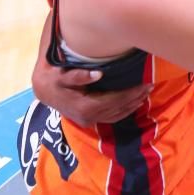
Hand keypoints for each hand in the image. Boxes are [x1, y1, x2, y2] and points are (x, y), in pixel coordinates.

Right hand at [31, 55, 150, 126]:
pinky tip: (134, 103)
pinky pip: (112, 117)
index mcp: (85, 106)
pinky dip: (125, 111)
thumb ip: (78, 75)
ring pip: (117, 115)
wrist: (43, 90)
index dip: (132, 93)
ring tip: (146, 92)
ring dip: (133, 104)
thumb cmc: (53, 78)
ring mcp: (90, 120)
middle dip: (136, 97)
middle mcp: (89, 117)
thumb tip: (97, 74)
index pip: (116, 100)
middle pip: (119, 108)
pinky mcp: (90, 120)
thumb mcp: (62, 74)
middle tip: (150, 85)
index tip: (145, 83)